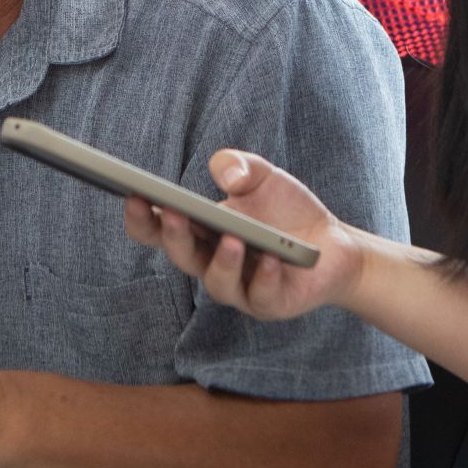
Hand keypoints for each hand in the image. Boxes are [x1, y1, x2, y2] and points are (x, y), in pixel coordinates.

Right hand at [123, 150, 365, 321]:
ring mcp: (240, 288)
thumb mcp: (261, 175)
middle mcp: (211, 263)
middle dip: (173, 235)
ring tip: (232, 239)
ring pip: (217, 284)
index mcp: (199, 233)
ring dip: (222, 261)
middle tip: (173, 213)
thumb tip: (227, 176)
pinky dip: (265, 277)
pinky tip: (272, 259)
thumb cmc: (286, 210)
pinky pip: (262, 296)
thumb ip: (238, 163)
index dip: (141, 218)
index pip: (157, 231)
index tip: (134, 195)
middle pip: (181, 256)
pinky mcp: (270, 304)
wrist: (333, 244)